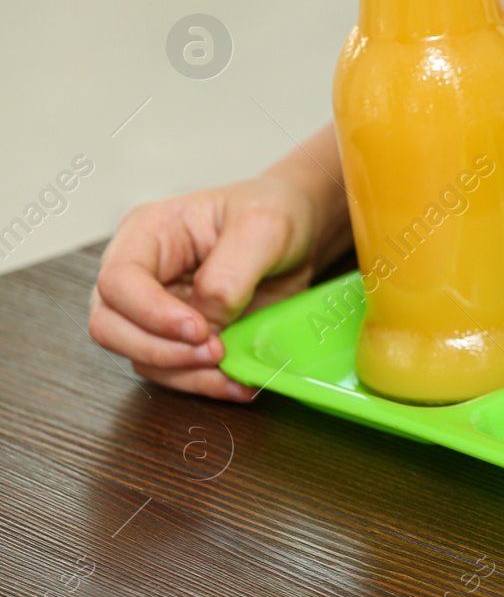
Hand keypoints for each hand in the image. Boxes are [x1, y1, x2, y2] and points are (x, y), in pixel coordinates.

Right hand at [90, 176, 323, 400]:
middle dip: (160, 350)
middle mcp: (141, 275)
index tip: (199, 328)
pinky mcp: (182, 339)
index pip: (118, 280)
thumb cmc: (273, 212)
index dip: (150, 312)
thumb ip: (230, 272)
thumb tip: (209, 318)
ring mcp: (157, 311)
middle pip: (111, 326)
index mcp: (147, 233)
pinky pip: (176, 372)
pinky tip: (240, 381)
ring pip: (141, 357)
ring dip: (185, 374)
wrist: (300, 233)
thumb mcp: (262, 226)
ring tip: (232, 369)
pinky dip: (205, 383)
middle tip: (216, 352)